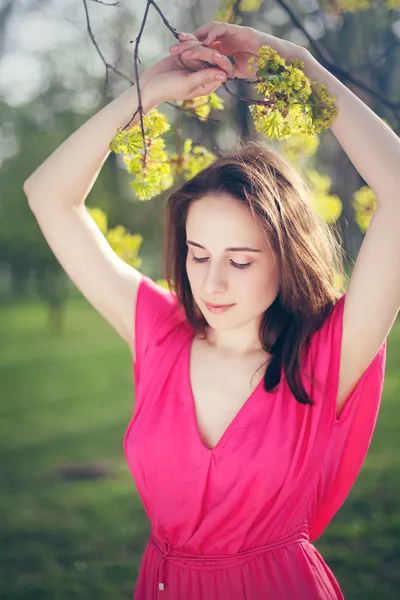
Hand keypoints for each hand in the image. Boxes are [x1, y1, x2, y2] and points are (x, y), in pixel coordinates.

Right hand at [141, 32, 231, 105]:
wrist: (151, 83)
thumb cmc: (169, 88)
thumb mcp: (187, 83)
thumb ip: (205, 77)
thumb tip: (224, 75)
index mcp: (208, 84)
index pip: (222, 70)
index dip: (219, 60)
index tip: (213, 55)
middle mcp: (205, 73)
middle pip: (213, 55)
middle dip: (200, 51)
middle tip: (184, 55)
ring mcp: (197, 63)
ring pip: (202, 47)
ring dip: (189, 46)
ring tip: (175, 52)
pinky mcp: (188, 54)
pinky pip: (192, 43)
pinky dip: (186, 41)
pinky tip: (179, 39)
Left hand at [187, 22, 309, 78]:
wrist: (279, 60)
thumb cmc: (263, 66)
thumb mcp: (239, 71)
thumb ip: (226, 70)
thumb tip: (215, 77)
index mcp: (225, 45)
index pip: (203, 45)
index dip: (190, 50)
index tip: (176, 57)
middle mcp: (227, 37)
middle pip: (202, 36)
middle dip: (186, 42)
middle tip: (171, 49)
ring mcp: (233, 32)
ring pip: (208, 31)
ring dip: (195, 38)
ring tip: (183, 46)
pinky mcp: (240, 31)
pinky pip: (222, 30)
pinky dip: (212, 35)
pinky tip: (203, 43)